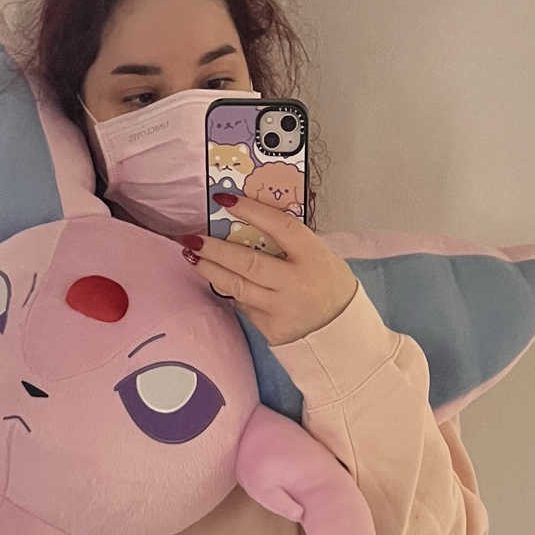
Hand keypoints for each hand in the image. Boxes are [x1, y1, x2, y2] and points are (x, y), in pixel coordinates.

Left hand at [180, 195, 356, 345]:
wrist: (342, 334)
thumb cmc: (331, 288)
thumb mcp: (321, 257)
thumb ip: (291, 244)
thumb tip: (251, 226)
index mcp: (313, 257)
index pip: (278, 226)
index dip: (250, 211)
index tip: (225, 200)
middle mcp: (295, 283)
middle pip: (247, 262)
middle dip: (215, 249)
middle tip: (192, 238)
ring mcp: (280, 309)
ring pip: (236, 286)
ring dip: (210, 270)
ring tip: (192, 257)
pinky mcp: (270, 329)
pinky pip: (244, 306)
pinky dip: (232, 291)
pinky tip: (220, 281)